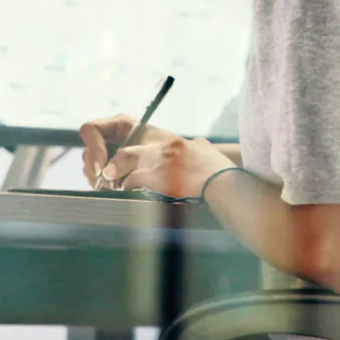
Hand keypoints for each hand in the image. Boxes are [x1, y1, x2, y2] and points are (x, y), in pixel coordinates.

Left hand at [78, 117, 232, 199]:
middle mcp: (167, 148)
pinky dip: (127, 188)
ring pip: (128, 164)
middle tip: (113, 176)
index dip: (138, 158)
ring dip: (122, 178)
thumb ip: (199, 149)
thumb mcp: (210, 155)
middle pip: (132, 152)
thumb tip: (198, 146)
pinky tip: (126, 195)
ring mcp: (162, 162)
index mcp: (179, 144)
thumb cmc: (222, 176)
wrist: (226, 186)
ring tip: (117, 187)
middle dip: (121, 165)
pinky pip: (133, 181)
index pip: (151, 147)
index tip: (133, 167)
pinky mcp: (159, 177)